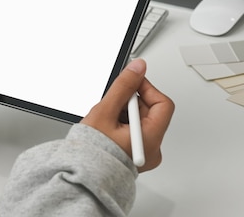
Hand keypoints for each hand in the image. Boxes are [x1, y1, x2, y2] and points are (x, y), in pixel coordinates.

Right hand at [82, 58, 173, 172]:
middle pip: (151, 112)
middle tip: (112, 104)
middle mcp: (152, 149)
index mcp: (149, 139)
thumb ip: (123, 87)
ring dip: (125, 114)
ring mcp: (144, 153)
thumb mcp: (105, 112)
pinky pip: (135, 132)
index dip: (147, 89)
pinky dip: (123, 124)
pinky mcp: (136, 155)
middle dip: (131, 103)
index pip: (162, 104)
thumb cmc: (91, 152)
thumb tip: (138, 68)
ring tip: (106, 120)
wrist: (81, 175)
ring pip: (141, 121)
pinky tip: (108, 127)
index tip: (131, 83)